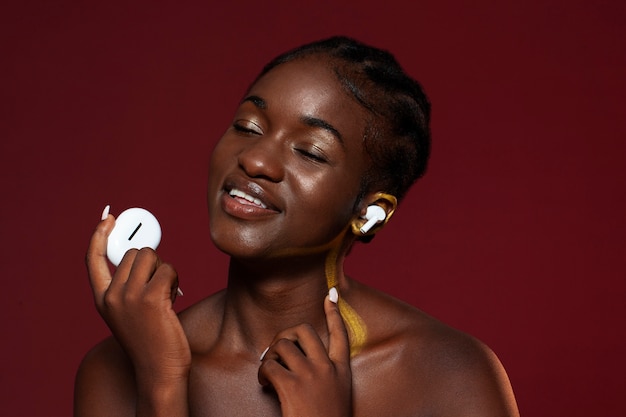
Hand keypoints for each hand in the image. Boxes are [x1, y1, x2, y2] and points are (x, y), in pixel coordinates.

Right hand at [85, 209, 190, 382]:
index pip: (94, 259)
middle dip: (151, 262)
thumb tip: (143, 254)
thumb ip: (128, 286)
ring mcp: (129, 297)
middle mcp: (111, 296)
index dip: (99, 236)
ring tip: (166, 295)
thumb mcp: (130, 311)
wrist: (159, 370)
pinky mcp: (151, 298)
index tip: (109, 219)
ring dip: (164, 270)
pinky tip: (173, 299)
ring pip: (150, 256)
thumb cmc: (151, 340)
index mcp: (102, 299)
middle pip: (133, 252)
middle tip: (159, 286)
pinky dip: (174, 279)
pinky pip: (168, 269)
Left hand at [258, 289, 351, 416]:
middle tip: (278, 349)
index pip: (341, 334)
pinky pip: (269, 365)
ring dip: (270, 355)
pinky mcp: (292, 387)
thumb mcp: (337, 397)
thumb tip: (302, 361)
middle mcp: (328, 368)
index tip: (332, 294)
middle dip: (287, 334)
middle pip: (304, 330)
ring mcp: (311, 376)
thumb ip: (327, 377)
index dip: (335, 312)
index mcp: (342, 372)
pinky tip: (265, 386)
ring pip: (282, 345)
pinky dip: (262, 373)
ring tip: (269, 372)